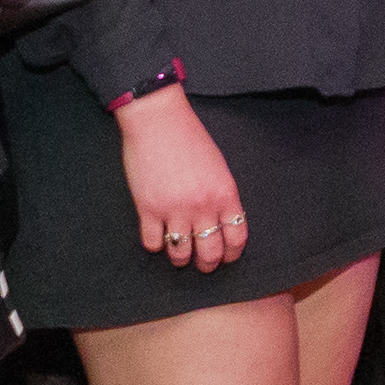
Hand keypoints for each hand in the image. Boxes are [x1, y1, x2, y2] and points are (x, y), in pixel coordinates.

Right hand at [116, 86, 247, 270]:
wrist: (158, 120)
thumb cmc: (190, 138)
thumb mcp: (218, 166)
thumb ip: (221, 195)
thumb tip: (222, 222)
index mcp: (225, 194)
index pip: (236, 237)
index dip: (232, 253)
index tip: (226, 256)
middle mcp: (202, 206)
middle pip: (210, 252)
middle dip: (207, 264)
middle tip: (203, 263)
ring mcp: (174, 209)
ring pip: (181, 254)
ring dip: (180, 258)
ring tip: (179, 252)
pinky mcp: (148, 209)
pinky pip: (153, 243)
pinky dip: (156, 244)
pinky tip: (157, 234)